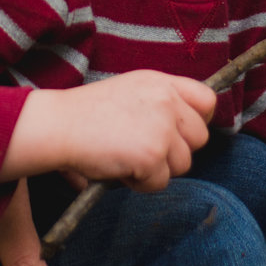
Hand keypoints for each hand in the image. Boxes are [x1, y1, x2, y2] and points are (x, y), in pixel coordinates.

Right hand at [3, 71, 216, 191]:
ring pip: (183, 164)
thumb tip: (186, 131)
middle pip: (199, 138)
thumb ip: (160, 102)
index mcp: (161, 82)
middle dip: (176, 151)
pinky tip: (119, 168)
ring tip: (126, 158)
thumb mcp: (129, 91)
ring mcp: (162, 128)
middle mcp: (166, 101)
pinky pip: (161, 182)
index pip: (207, 101)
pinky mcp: (153, 155)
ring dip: (157, 169)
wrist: (58, 125)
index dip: (198, 121)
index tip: (180, 134)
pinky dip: (141, 183)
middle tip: (144, 151)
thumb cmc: (86, 114)